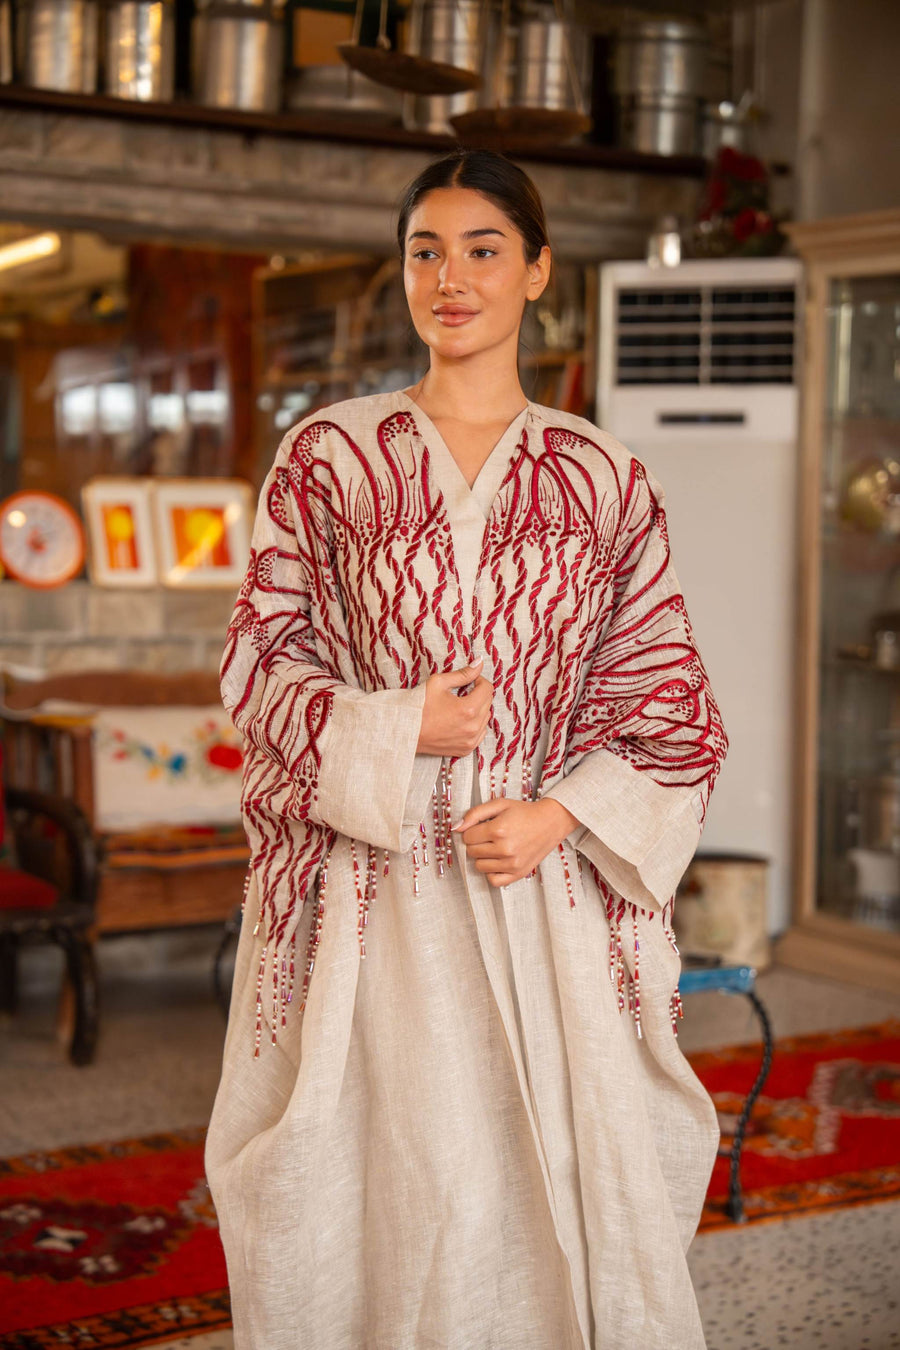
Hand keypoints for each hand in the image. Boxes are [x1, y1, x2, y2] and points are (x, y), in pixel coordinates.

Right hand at [416, 657, 493, 757]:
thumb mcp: (438, 682)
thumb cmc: (419, 706)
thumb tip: (479, 663)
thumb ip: (462, 674)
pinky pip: (480, 733)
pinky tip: (460, 720)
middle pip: (488, 703)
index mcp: (468, 709)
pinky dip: (474, 725)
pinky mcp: (465, 749)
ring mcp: (470, 740)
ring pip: (485, 718)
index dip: (478, 680)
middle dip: (478, 694)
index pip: (487, 689)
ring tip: (459, 706)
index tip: (469, 680)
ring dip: (478, 710)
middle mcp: (472, 727)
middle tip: (462, 692)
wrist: (406, 731)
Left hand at [451, 796, 578, 886]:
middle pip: (472, 852)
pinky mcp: (518, 873)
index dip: (472, 831)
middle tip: (489, 836)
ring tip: (494, 847)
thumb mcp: (499, 805)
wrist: (550, 822)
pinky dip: (491, 872)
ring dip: (483, 857)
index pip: (467, 837)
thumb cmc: (524, 812)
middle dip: (476, 843)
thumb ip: (475, 814)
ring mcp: (512, 863)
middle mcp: (505, 849)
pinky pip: (493, 881)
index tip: (482, 827)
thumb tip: (456, 828)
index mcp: (498, 829)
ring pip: (479, 866)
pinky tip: (498, 861)